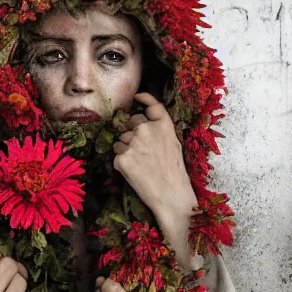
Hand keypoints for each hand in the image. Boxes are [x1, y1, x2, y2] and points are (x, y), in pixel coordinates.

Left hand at [112, 92, 196, 219]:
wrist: (170, 194)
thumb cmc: (174, 172)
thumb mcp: (173, 144)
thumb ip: (159, 130)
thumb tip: (143, 124)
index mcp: (162, 124)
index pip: (151, 105)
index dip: (144, 99)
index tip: (137, 97)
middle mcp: (145, 129)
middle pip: (131, 123)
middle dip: (133, 132)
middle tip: (143, 151)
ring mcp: (132, 142)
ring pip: (121, 140)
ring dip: (126, 148)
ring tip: (140, 164)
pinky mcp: (121, 158)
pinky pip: (116, 155)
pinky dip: (122, 162)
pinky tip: (134, 171)